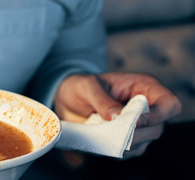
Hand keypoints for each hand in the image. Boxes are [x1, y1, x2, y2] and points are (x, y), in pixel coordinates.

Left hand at [55, 72, 181, 157]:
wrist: (68, 99)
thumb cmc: (81, 86)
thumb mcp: (87, 87)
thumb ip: (102, 100)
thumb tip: (117, 116)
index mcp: (144, 87)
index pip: (169, 104)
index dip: (158, 115)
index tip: (136, 122)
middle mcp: (147, 107)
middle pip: (158, 128)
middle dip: (136, 133)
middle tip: (112, 131)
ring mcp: (140, 125)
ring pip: (145, 142)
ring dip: (124, 142)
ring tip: (101, 132)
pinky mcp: (129, 139)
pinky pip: (130, 151)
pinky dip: (117, 149)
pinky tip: (102, 140)